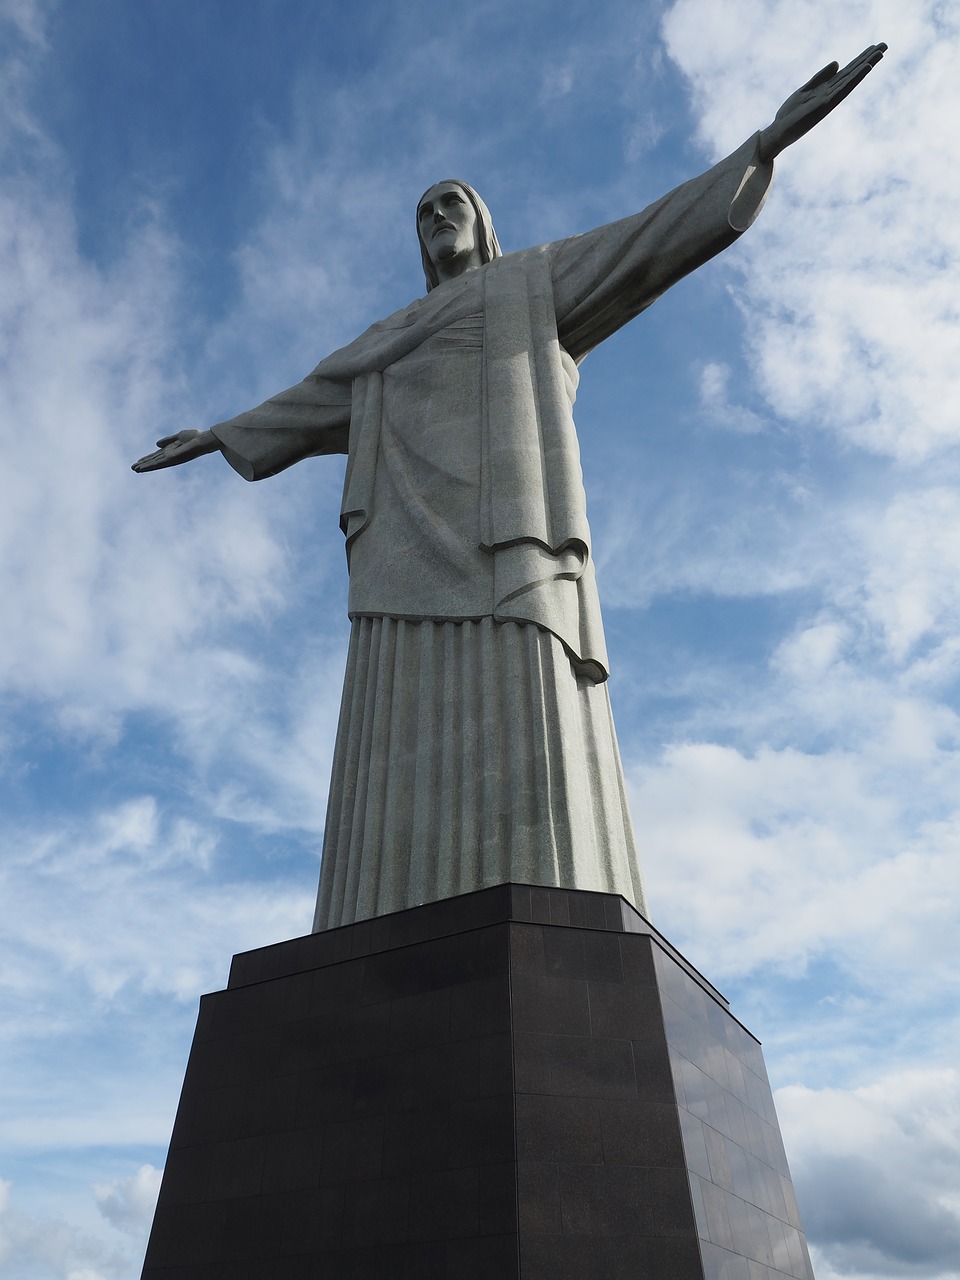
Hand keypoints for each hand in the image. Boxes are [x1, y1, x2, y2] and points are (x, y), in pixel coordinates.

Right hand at [132, 429, 218, 471]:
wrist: (204, 439)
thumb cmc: (196, 437)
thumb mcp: (179, 436)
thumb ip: (168, 440)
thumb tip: (157, 444)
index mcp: (171, 450)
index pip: (157, 456)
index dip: (147, 458)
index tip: (138, 461)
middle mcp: (171, 456)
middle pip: (155, 461)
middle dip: (144, 464)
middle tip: (133, 468)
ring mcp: (172, 458)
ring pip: (156, 463)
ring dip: (145, 466)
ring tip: (134, 469)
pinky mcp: (173, 458)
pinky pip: (160, 462)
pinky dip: (150, 465)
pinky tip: (143, 467)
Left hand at [759, 43, 886, 161]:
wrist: (778, 133)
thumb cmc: (790, 114)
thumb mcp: (805, 90)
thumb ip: (820, 77)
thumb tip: (838, 63)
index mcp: (826, 89)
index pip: (847, 71)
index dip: (861, 58)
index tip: (875, 46)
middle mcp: (831, 93)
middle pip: (853, 72)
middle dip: (868, 59)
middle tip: (885, 45)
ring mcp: (829, 99)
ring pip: (851, 79)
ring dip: (865, 66)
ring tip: (879, 54)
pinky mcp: (824, 105)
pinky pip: (842, 90)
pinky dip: (854, 78)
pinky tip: (864, 69)